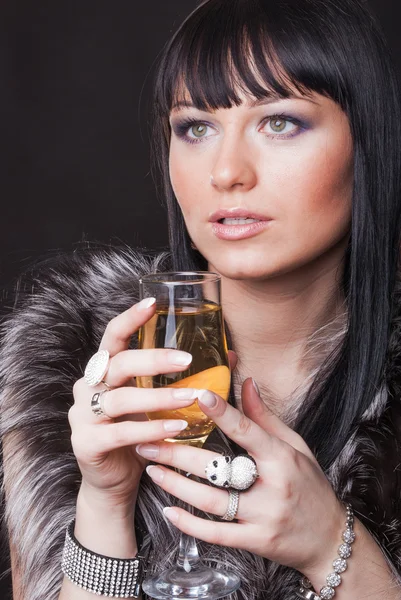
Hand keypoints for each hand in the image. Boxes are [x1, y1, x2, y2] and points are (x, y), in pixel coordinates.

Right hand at [69, 298, 203, 507]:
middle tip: (187, 360)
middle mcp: (87, 387)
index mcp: (103, 371)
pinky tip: (177, 427)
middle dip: (154, 359)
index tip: (153, 303)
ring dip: (159, 397)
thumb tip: (230, 356)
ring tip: (191, 396)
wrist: (113, 480)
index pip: (112, 336)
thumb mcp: (159, 402)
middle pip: (118, 363)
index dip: (130, 318)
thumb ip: (185, 379)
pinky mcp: (86, 443)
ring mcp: (83, 415)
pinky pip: (120, 432)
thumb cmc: (138, 433)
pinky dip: (151, 429)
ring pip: (121, 398)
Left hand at [136, 376, 344, 574]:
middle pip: (219, 467)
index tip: (198, 395)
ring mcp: (263, 517)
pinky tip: (167, 511)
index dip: (223, 413)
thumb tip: (246, 382)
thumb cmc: (310, 485)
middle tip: (147, 440)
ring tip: (151, 469)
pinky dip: (189, 524)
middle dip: (178, 454)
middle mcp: (273, 487)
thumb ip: (265, 417)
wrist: (329, 540)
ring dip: (176, 485)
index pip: (248, 431)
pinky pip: (216, 534)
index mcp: (282, 458)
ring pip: (211, 501)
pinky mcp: (256, 542)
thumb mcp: (295, 446)